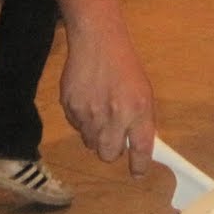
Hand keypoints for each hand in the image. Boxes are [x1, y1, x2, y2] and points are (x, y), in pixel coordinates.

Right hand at [59, 24, 155, 176]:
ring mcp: (89, 112)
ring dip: (96, 134)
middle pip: (109, 154)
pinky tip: (88, 100)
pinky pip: (77, 128)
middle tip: (114, 136)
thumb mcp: (143, 92)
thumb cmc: (125, 66)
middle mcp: (114, 115)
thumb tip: (138, 147)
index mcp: (138, 110)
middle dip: (112, 150)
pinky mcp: (70, 107)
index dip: (139, 165)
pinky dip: (82, 121)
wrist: (97, 41)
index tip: (137, 172)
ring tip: (100, 111)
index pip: (141, 149)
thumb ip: (141, 121)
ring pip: (91, 143)